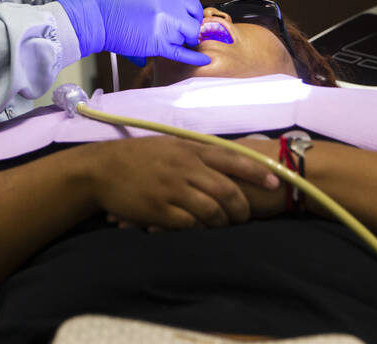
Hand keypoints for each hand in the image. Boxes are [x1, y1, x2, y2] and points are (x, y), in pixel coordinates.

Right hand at [83, 136, 278, 229]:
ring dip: (223, 222)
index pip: (232, 158)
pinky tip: (200, 230)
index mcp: (189, 149)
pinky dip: (200, 229)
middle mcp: (184, 167)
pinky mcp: (159, 210)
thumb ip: (195, 152)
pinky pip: (190, 224)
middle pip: (227, 190)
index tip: (275, 184)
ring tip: (223, 226)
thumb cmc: (138, 157)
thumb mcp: (169, 145)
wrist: (102, 169)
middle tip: (244, 217)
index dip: (256, 173)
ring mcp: (172, 189)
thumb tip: (225, 160)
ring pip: (212, 210)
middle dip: (241, 208)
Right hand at [94, 0, 208, 65]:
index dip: (194, 15)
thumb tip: (174, 13)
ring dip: (183, 41)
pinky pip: (182, 53)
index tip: (191, 20)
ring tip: (173, 42)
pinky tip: (202, 60)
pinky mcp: (157, 44)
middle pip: (194, 23)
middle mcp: (168, 9)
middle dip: (191, 30)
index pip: (194, 5)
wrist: (97, 19)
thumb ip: (162, 2)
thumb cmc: (113, 5)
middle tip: (184, 34)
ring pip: (188, 38)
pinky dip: (194, 58)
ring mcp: (164, 27)